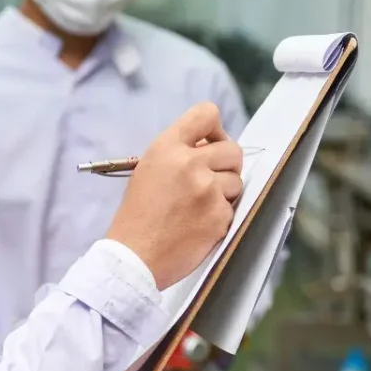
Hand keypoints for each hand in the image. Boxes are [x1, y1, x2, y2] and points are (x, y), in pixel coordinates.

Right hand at [106, 102, 243, 289]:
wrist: (134, 257)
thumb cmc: (137, 215)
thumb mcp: (149, 169)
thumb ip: (178, 154)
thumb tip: (209, 148)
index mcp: (167, 147)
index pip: (207, 113)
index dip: (215, 129)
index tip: (211, 143)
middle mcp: (190, 163)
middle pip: (233, 150)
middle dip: (226, 165)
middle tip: (211, 180)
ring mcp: (207, 190)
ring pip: (236, 181)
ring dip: (224, 193)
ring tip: (199, 207)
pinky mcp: (219, 216)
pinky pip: (233, 208)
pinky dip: (220, 216)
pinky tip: (199, 225)